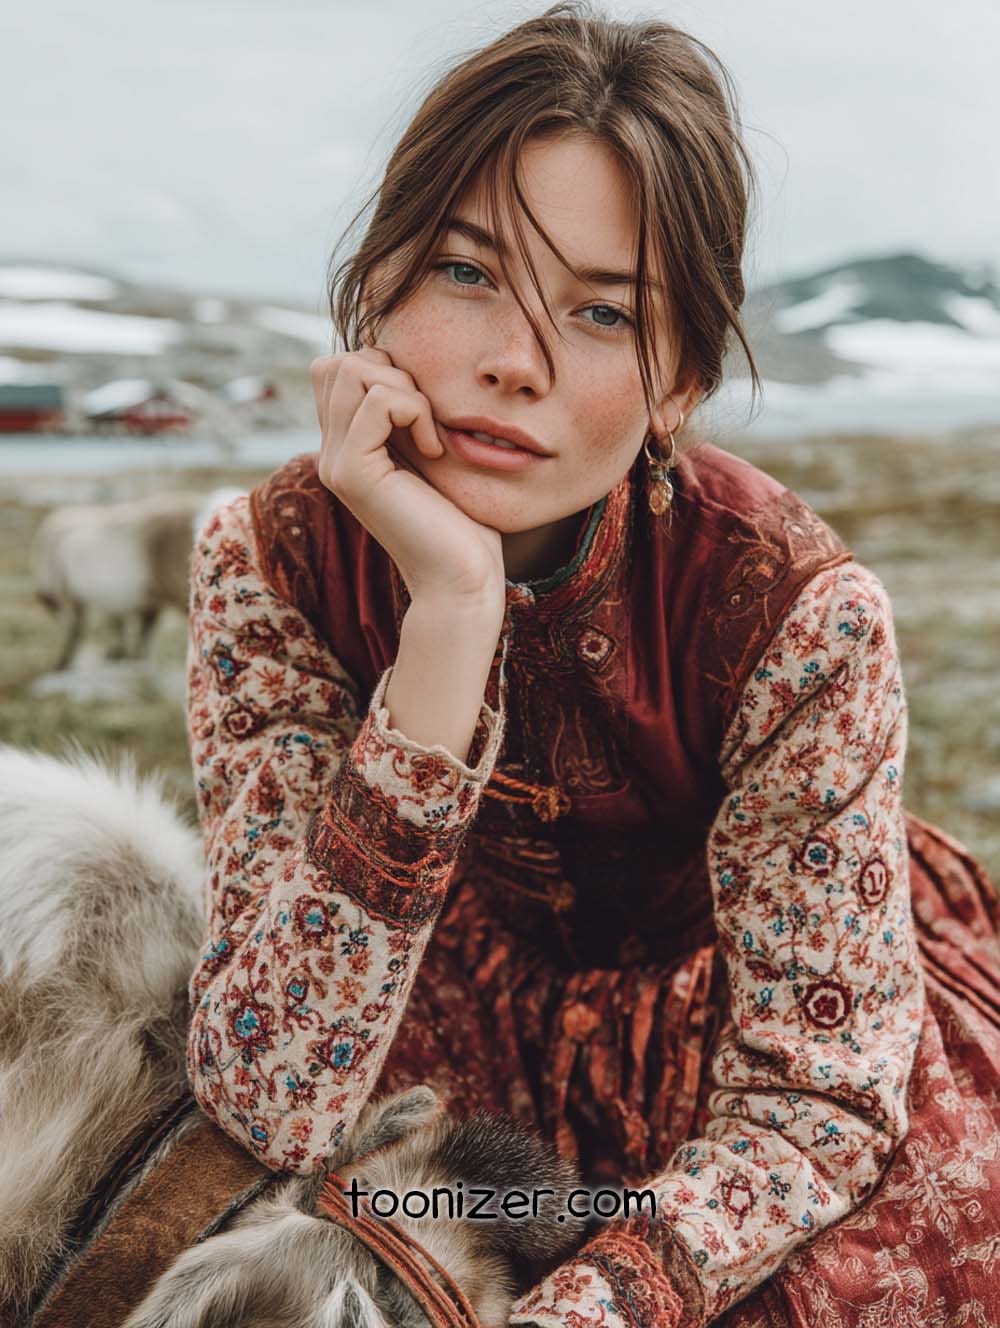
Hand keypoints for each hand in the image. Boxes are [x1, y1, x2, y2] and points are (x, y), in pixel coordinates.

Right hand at [311, 347, 505, 611]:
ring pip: (350, 372)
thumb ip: (408, 415)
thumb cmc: (461, 521)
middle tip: (425, 419)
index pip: (337, 369)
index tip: (423, 414)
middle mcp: (330, 454)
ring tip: (430, 434)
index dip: (384, 370)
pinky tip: (435, 449)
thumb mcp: (431, 451)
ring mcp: (336, 464)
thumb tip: (403, 362)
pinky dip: (415, 411)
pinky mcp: (353, 474)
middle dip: (390, 372)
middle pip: (336, 364)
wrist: (461, 578)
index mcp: (345, 447)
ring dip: (405, 390)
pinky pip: (378, 401)